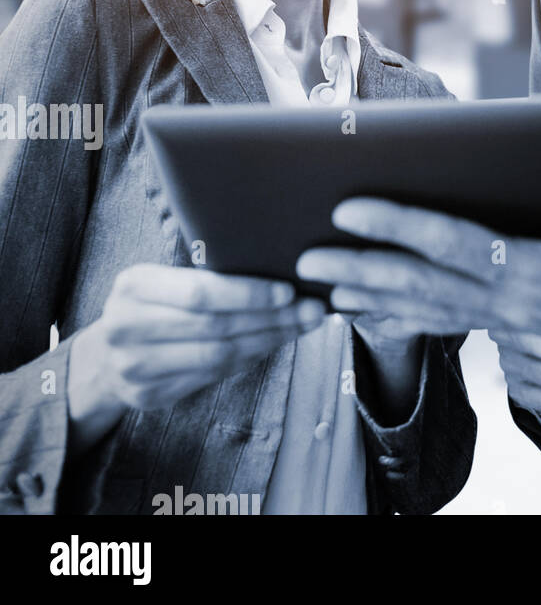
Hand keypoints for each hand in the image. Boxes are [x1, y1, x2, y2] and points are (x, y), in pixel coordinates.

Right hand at [68, 264, 322, 450]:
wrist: (102, 359)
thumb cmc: (150, 306)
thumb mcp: (161, 279)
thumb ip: (202, 277)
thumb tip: (277, 269)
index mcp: (134, 287)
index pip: (201, 293)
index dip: (249, 293)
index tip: (289, 290)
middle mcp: (127, 328)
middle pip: (215, 327)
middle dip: (272, 318)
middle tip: (312, 310)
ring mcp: (135, 368)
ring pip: (218, 357)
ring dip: (269, 341)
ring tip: (302, 326)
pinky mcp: (149, 397)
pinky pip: (212, 377)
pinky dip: (250, 360)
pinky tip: (274, 344)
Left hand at [297, 158, 540, 389]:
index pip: (458, 248)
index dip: (402, 227)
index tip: (351, 209)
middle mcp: (519, 306)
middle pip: (424, 287)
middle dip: (360, 271)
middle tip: (301, 263)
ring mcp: (516, 323)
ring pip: (427, 311)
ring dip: (371, 299)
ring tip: (319, 292)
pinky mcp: (520, 329)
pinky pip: (447, 324)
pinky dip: (403, 319)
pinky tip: (374, 314)